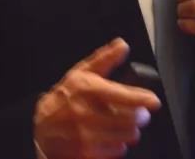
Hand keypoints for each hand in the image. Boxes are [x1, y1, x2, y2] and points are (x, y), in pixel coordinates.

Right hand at [34, 38, 160, 158]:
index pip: (122, 95)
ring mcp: (85, 136)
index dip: (142, 99)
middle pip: (129, 119)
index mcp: (86, 90)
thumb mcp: (81, 74)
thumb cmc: (64, 99)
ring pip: (126, 136)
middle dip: (140, 116)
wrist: (40, 129)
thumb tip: (123, 45)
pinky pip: (116, 151)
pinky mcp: (86, 154)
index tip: (153, 101)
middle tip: (141, 114)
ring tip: (128, 126)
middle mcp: (85, 114)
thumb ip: (104, 59)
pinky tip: (113, 138)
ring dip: (132, 131)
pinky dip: (120, 145)